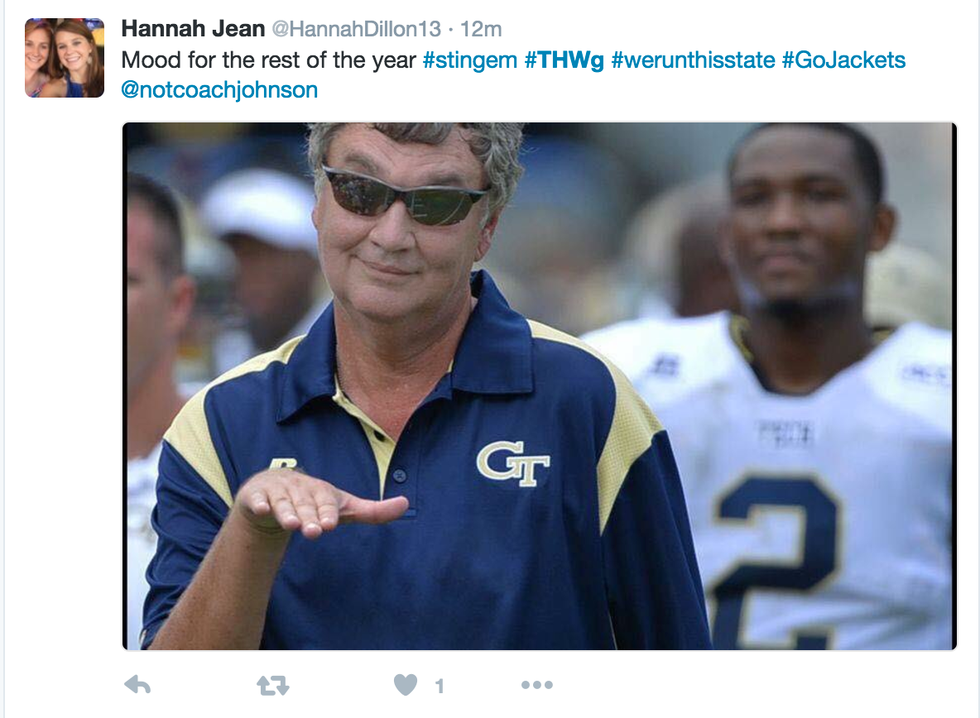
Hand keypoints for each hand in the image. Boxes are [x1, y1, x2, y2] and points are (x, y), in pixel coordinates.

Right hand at [234, 468, 408, 538]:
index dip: (328, 512)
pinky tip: (261, 509)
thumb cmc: (315, 501)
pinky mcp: (256, 497)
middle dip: (310, 517)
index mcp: (322, 491)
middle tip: (313, 531)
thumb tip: (406, 504)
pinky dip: (259, 504)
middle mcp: (300, 489)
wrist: (274, 490)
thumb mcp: (344, 507)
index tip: (330, 524)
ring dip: (287, 513)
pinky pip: (256, 501)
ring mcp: (277, 492)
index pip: (327, 502)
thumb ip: (373, 511)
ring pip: (282, 504)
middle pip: (306, 505)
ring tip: (292, 525)